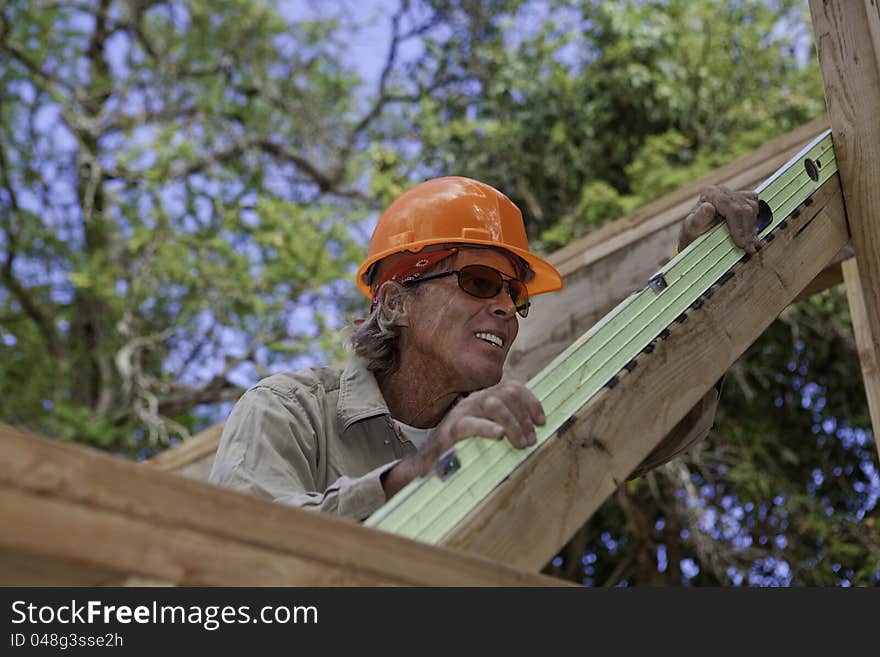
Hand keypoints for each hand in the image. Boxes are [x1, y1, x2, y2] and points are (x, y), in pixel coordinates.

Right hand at [381, 381, 545, 497]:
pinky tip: (499, 435)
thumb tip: (538, 428)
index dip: (531, 402)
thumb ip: (507, 426)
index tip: (542, 422)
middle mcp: (473, 401)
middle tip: (530, 441)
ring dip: (512, 423)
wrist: (428, 464)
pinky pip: (470, 424)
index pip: (512, 387)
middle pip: (506, 394)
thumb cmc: (463, 450)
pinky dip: (486, 428)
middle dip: (523, 417)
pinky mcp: (450, 430)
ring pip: (492, 404)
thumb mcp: (487, 433)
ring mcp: (461, 413)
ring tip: (521, 444)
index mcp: (484, 399)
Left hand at [679, 185, 759, 254]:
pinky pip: (755, 209)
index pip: (731, 208)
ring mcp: (734, 194)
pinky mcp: (743, 199)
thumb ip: (699, 218)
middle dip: (747, 231)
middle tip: (749, 250)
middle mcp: (723, 191)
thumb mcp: (692, 227)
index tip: (741, 245)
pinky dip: (753, 224)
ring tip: (750, 247)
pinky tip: (751, 238)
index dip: (738, 227)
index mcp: (710, 193)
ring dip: (752, 230)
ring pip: (752, 209)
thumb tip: (708, 208)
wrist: (697, 233)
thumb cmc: (693, 231)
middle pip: (744, 209)